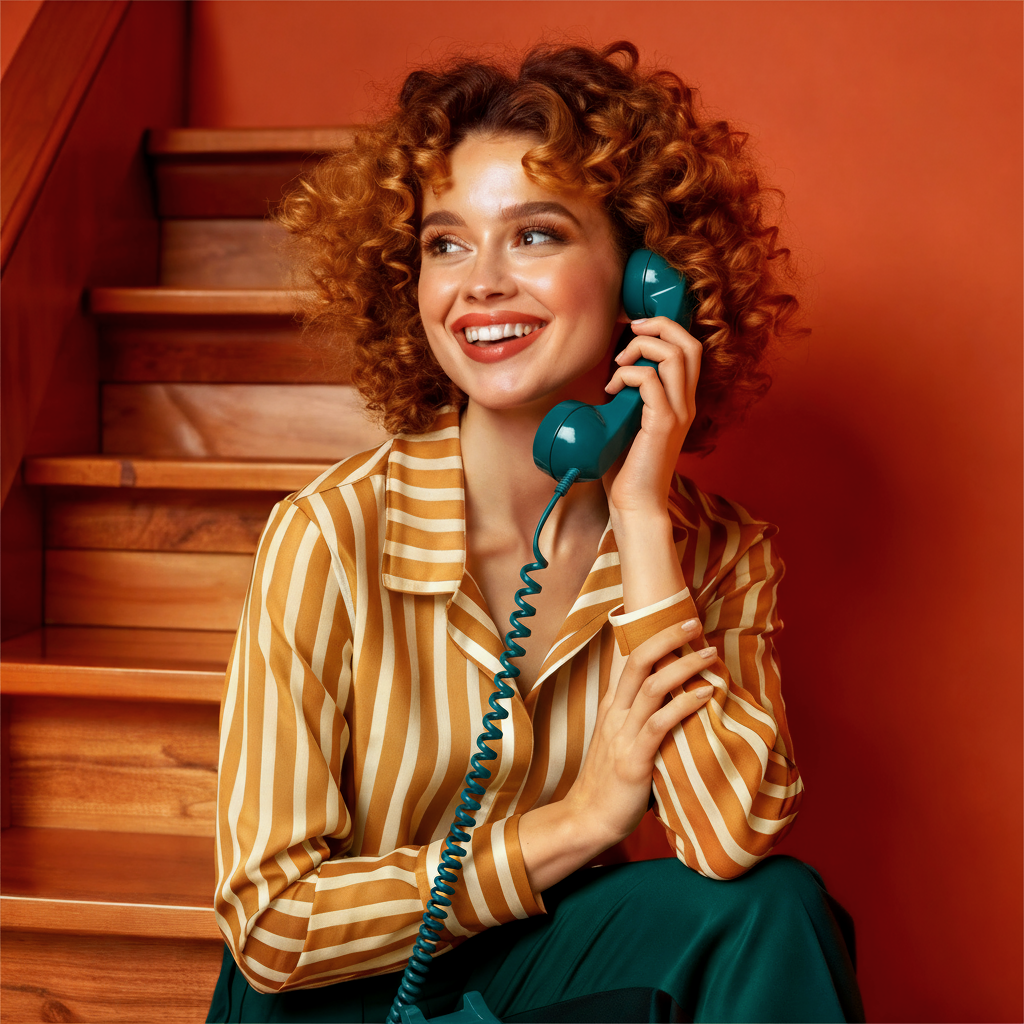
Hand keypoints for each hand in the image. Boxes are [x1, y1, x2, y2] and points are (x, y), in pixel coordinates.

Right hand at [561, 618, 715, 852]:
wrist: (588, 818)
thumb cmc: (612, 780)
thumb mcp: (624, 739)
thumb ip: (644, 718)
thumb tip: (678, 699)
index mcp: (613, 706)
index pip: (629, 658)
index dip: (653, 635)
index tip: (678, 619)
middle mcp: (615, 713)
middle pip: (638, 660)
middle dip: (667, 637)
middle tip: (694, 622)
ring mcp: (622, 735)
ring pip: (652, 687)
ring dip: (684, 666)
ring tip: (710, 655)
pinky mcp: (633, 760)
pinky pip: (659, 724)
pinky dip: (684, 705)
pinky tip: (705, 695)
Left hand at [603, 316, 701, 516]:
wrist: (635, 503)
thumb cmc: (627, 467)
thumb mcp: (628, 421)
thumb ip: (628, 397)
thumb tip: (607, 372)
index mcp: (681, 400)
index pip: (690, 348)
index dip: (665, 328)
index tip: (634, 330)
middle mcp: (686, 403)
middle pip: (689, 343)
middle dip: (658, 325)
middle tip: (629, 332)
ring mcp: (678, 413)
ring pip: (674, 355)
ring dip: (641, 348)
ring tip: (618, 364)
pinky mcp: (663, 424)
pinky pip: (650, 382)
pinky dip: (627, 375)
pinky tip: (611, 390)